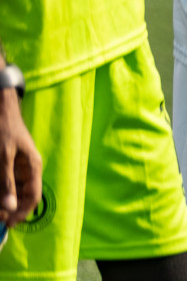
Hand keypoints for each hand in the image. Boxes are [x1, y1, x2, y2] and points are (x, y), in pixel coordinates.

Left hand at [1, 87, 40, 225]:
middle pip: (23, 196)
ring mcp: (18, 167)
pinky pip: (6, 182)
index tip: (8, 224)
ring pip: (13, 190)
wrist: (1, 111)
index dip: (22, 212)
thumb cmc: (4, 131)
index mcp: (33, 167)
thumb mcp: (3, 157)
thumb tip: (9, 208)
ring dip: (4, 200)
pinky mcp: (8, 165)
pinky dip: (1, 190)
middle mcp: (28, 169)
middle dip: (11, 208)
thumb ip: (6, 183)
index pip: (33, 196)